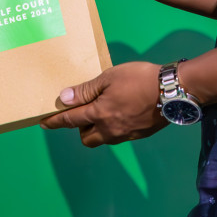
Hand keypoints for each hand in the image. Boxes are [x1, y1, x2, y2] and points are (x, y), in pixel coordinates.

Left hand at [40, 60, 168, 146]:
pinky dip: (113, 128)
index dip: (55, 121)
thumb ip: (86, 90)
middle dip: (79, 128)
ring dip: (96, 130)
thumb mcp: (109, 77)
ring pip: (103, 139)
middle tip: (84, 112)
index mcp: (99, 114)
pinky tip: (121, 113)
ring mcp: (125, 135)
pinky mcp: (139, 135)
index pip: (70, 120)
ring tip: (103, 111)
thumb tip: (64, 99)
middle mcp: (110, 130)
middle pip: (86, 137)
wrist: (172, 91)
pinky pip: (118, 136)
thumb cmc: (138, 79)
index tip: (44, 122)